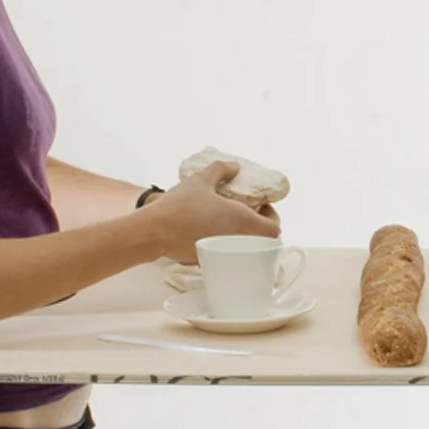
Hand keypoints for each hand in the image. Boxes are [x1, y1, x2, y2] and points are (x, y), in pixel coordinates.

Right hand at [149, 161, 281, 262]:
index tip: (260, 205)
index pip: (274, 229)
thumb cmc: (181, 205)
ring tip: (228, 219)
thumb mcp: (201, 180)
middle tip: (246, 211)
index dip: (272, 216)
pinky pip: (227, 255)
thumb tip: (235, 166)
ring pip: (245, 249)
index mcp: (243, 222)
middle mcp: (238, 242)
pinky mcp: (209, 262)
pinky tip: (211, 229)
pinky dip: (227, 244)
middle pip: (263, 241)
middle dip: (258, 225)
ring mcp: (223, 255)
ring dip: (243, 235)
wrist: (154, 231)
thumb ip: (221, 170)